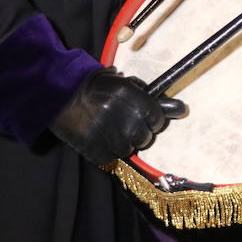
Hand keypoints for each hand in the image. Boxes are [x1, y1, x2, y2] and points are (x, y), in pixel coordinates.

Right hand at [50, 68, 185, 166]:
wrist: (60, 95)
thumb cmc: (96, 87)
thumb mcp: (125, 83)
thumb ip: (151, 97)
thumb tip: (181, 110)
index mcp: (133, 98)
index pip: (158, 118)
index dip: (152, 119)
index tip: (144, 117)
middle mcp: (125, 118)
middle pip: (146, 137)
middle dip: (139, 131)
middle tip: (124, 122)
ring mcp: (110, 137)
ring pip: (130, 149)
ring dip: (124, 142)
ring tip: (110, 130)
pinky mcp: (96, 151)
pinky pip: (113, 158)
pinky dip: (109, 152)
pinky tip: (101, 139)